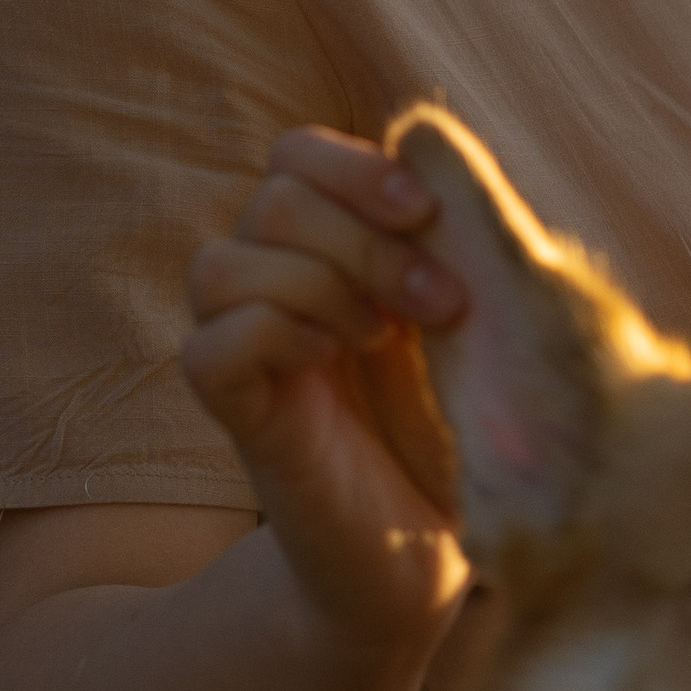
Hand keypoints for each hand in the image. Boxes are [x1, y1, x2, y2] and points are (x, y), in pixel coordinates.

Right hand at [181, 125, 472, 658]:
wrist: (434, 560)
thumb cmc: (464, 438)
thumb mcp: (481, 322)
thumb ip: (460, 231)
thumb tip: (428, 131)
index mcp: (337, 254)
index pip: (297, 155)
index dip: (353, 166)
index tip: (425, 215)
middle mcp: (281, 290)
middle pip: (271, 195)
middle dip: (363, 236)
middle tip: (438, 306)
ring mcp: (252, 351)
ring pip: (224, 261)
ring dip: (321, 287)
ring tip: (382, 341)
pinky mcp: (237, 416)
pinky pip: (209, 344)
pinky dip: (277, 338)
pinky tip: (334, 368)